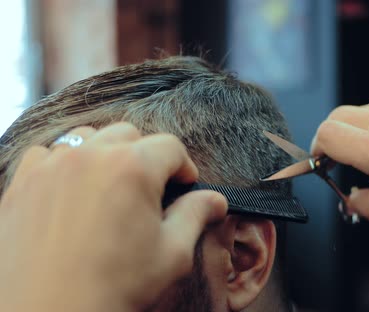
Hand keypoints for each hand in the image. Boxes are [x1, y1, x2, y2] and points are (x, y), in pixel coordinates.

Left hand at [0, 123, 227, 311]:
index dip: (184, 167)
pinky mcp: (22, 184)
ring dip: (105, 154)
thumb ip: (195, 216)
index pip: (170, 146)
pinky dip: (63, 164)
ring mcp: (51, 167)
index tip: (185, 187)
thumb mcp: (172, 253)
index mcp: (133, 168)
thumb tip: (216, 200)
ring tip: (110, 187)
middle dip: (146, 157)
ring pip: (87, 138)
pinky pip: (46, 155)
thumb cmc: (115, 287)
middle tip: (150, 190)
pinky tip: (72, 192)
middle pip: (129, 135)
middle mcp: (90, 156)